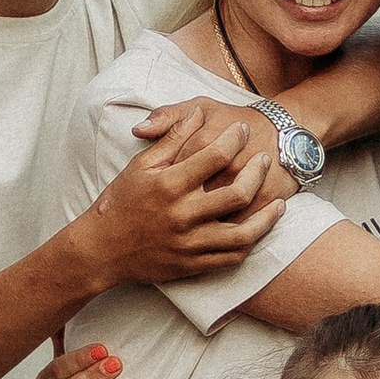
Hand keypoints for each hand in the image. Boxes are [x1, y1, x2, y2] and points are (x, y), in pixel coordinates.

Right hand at [88, 102, 283, 285]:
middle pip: (238, 192)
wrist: (100, 250)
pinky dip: (251, 244)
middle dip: (258, 172)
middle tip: (265, 159)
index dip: (235, 137)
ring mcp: (190, 243)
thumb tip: (197, 113)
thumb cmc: (120, 202)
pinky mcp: (192, 265)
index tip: (243, 129)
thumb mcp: (141, 165)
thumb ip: (172, 138)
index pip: (216, 154)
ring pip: (244, 233)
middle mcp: (183, 214)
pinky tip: (259, 230)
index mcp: (170, 184)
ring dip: (267, 217)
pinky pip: (232, 258)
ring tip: (279, 203)